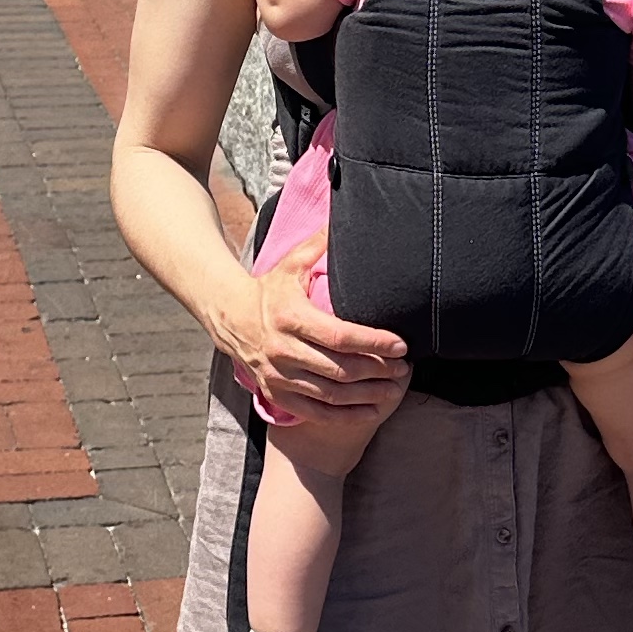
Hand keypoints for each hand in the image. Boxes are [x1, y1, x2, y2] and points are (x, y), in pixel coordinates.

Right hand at [232, 225, 406, 419]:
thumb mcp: (290, 264)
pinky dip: (346, 416)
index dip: (374, 342)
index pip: (341, 336)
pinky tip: (371, 411)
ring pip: (332, 394)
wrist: (229, 319)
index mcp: (290, 317)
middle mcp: (282, 350)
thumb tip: (342, 215)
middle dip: (377, 370)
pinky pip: (316, 412)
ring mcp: (278, 376)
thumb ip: (318, 245)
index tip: (401, 345)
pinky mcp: (276, 394)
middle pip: (340, 368)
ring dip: (367, 395)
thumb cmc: (269, 290)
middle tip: (404, 369)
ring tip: (394, 389)